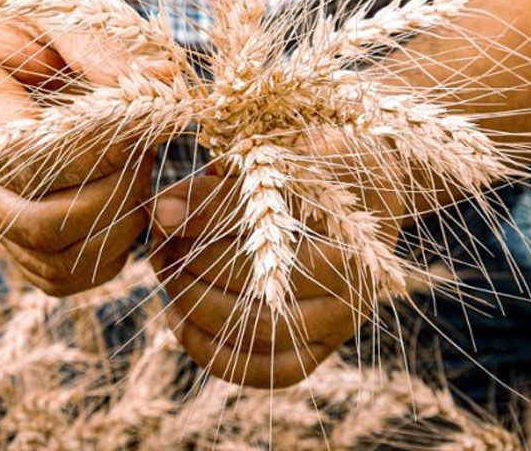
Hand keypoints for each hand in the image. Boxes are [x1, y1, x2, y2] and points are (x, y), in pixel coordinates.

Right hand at [0, 0, 160, 296]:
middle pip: (44, 223)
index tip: (145, 113)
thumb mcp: (60, 2)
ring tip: (138, 171)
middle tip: (147, 147)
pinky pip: (57, 275)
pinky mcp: (10, 231)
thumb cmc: (24, 5)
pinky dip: (104, 255)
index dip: (102, 146)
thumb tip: (166, 83)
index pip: (32, 154)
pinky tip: (127, 204)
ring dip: (117, 229)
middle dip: (116, 192)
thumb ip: (106, 47)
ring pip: (54, 263)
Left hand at [149, 133, 405, 387]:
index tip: (161, 210)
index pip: (261, 233)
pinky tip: (178, 320)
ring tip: (165, 276)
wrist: (372, 190)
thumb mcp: (274, 161)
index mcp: (346, 231)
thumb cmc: (314, 166)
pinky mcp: (321, 350)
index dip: (202, 221)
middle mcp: (351, 287)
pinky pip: (264, 370)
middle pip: (256, 290)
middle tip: (158, 245)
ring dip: (195, 308)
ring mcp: (339, 324)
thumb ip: (219, 189)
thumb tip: (160, 213)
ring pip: (257, 335)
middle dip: (192, 268)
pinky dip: (213, 352)